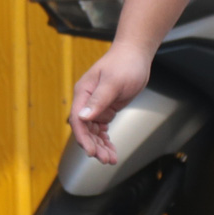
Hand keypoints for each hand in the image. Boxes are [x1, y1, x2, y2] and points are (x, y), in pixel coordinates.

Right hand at [70, 44, 152, 165]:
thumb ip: (99, 100)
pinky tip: (112, 150)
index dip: (83, 138)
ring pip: (94, 132)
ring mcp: (96, 106)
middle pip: (85, 129)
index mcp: (83, 93)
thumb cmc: (124, 64)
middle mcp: (87, 101)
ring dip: (101, 146)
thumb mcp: (113, 82)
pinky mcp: (106, 108)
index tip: (91, 152)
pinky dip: (106, 140)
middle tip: (106, 160)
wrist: (135, 54)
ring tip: (111, 160)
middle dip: (94, 146)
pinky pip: (102, 128)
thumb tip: (83, 117)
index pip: (78, 120)